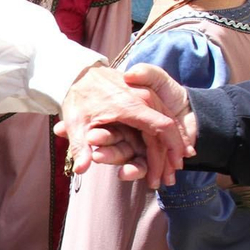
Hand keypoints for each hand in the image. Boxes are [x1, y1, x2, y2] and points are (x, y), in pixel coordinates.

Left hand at [55, 65, 192, 187]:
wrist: (80, 72)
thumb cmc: (78, 97)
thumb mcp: (75, 122)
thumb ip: (80, 146)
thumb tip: (80, 169)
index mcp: (132, 106)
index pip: (163, 128)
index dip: (171, 149)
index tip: (174, 167)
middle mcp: (145, 98)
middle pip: (168, 129)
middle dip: (171, 154)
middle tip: (169, 178)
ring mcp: (147, 95)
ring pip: (167, 122)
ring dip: (172, 145)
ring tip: (172, 168)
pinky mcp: (146, 95)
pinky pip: (161, 116)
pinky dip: (167, 133)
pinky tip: (170, 149)